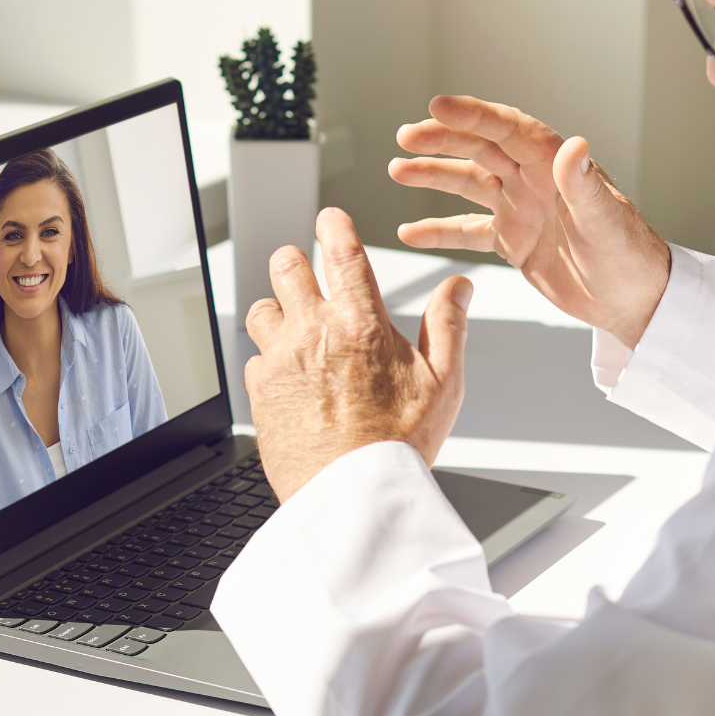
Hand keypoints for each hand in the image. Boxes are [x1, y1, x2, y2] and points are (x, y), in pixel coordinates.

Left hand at [243, 208, 472, 500]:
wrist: (354, 497)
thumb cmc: (400, 444)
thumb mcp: (444, 382)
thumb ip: (449, 325)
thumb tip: (459, 285)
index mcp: (361, 323)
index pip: (341, 250)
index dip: (334, 224)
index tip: (330, 219)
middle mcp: (314, 332)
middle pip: (286, 265)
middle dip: (296, 262)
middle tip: (306, 275)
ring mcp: (281, 359)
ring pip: (262, 308)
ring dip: (278, 310)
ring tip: (296, 329)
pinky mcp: (259, 389)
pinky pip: (255, 357)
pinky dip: (270, 359)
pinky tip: (290, 376)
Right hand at [391, 96, 670, 346]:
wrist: (634, 300)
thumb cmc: (630, 258)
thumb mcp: (606, 221)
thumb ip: (583, 184)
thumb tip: (573, 144)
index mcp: (555, 166)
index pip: (508, 129)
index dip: (473, 114)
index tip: (437, 105)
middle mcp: (535, 180)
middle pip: (481, 149)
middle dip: (442, 140)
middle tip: (406, 137)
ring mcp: (522, 209)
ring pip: (469, 182)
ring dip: (434, 176)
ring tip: (397, 170)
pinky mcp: (514, 241)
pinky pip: (468, 230)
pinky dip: (439, 230)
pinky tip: (409, 233)